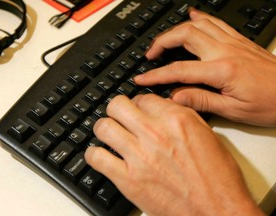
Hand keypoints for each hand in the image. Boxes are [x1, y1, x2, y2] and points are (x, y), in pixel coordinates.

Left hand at [85, 94, 262, 215]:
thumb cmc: (217, 177)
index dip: (139, 103)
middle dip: (117, 109)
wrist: (217, 210)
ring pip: (103, 127)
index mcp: (176, 120)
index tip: (138, 111)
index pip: (143, 98)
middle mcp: (155, 133)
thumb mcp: (206, 134)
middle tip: (121, 118)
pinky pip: (96, 158)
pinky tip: (103, 156)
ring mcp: (139, 156)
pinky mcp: (128, 180)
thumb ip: (182, 115)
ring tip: (110, 135)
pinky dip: (95, 155)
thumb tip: (162, 107)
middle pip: (117, 106)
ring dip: (104, 128)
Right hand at [134, 8, 275, 126]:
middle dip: (162, 42)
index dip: (157, 75)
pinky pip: (216, 21)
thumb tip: (175, 97)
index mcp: (223, 71)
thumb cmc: (271, 104)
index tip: (142, 79)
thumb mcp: (234, 110)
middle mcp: (226, 51)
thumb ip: (201, 101)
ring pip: (198, 24)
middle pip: (185, 35)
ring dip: (177, 29)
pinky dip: (200, 17)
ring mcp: (233, 42)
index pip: (179, 70)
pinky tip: (192, 16)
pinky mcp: (239, 40)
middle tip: (150, 54)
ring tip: (165, 40)